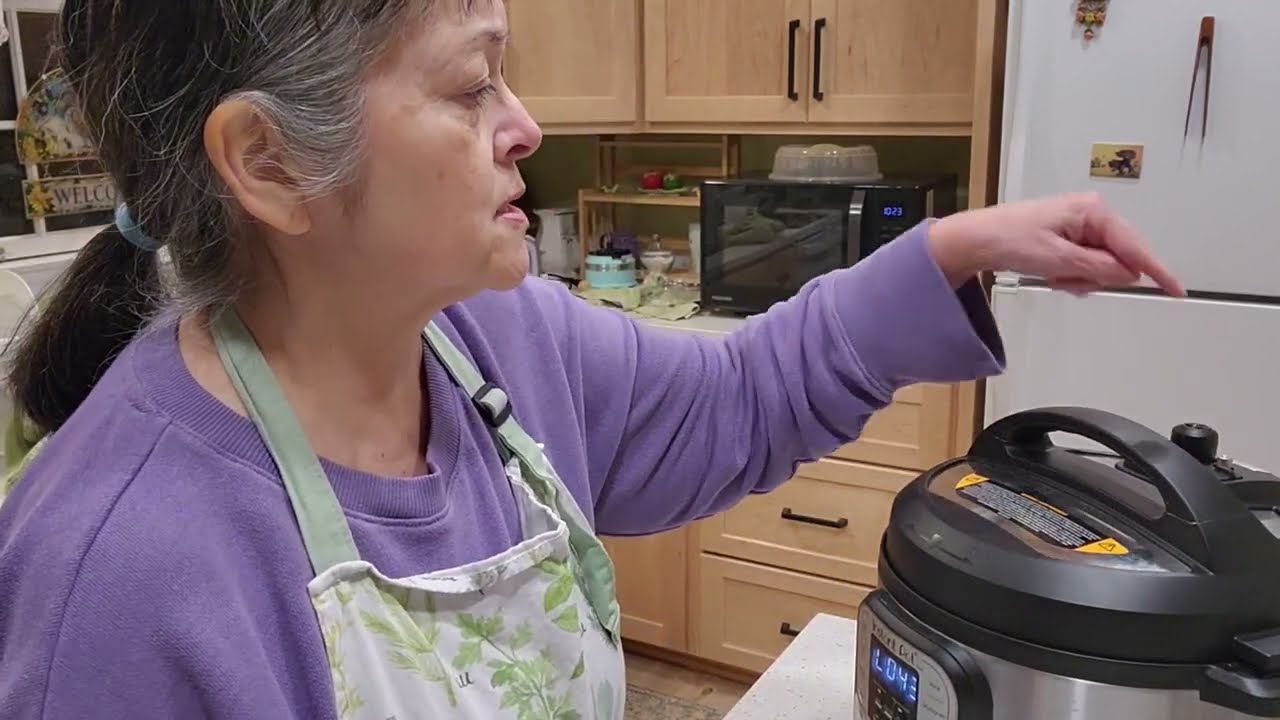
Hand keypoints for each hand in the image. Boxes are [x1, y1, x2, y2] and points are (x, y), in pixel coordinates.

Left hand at [927, 192, 1185, 296]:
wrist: (977, 239)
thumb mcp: (1058, 259)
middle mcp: (1093, 214)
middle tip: (1063, 277)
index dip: (1155, 271)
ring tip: (1051, 273)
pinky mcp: (1070, 237)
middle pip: (1118, 258)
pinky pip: (1085, 265)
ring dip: (1079, 277)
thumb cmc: (1011, 239)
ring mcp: (1082, 225)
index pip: (1134, 246)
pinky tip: (1050, 273)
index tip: (1176, 289)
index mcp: (1094, 211)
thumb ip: (1098, 268)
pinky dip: (1070, 275)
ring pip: (1101, 266)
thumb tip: (1129, 275)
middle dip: (1094, 275)